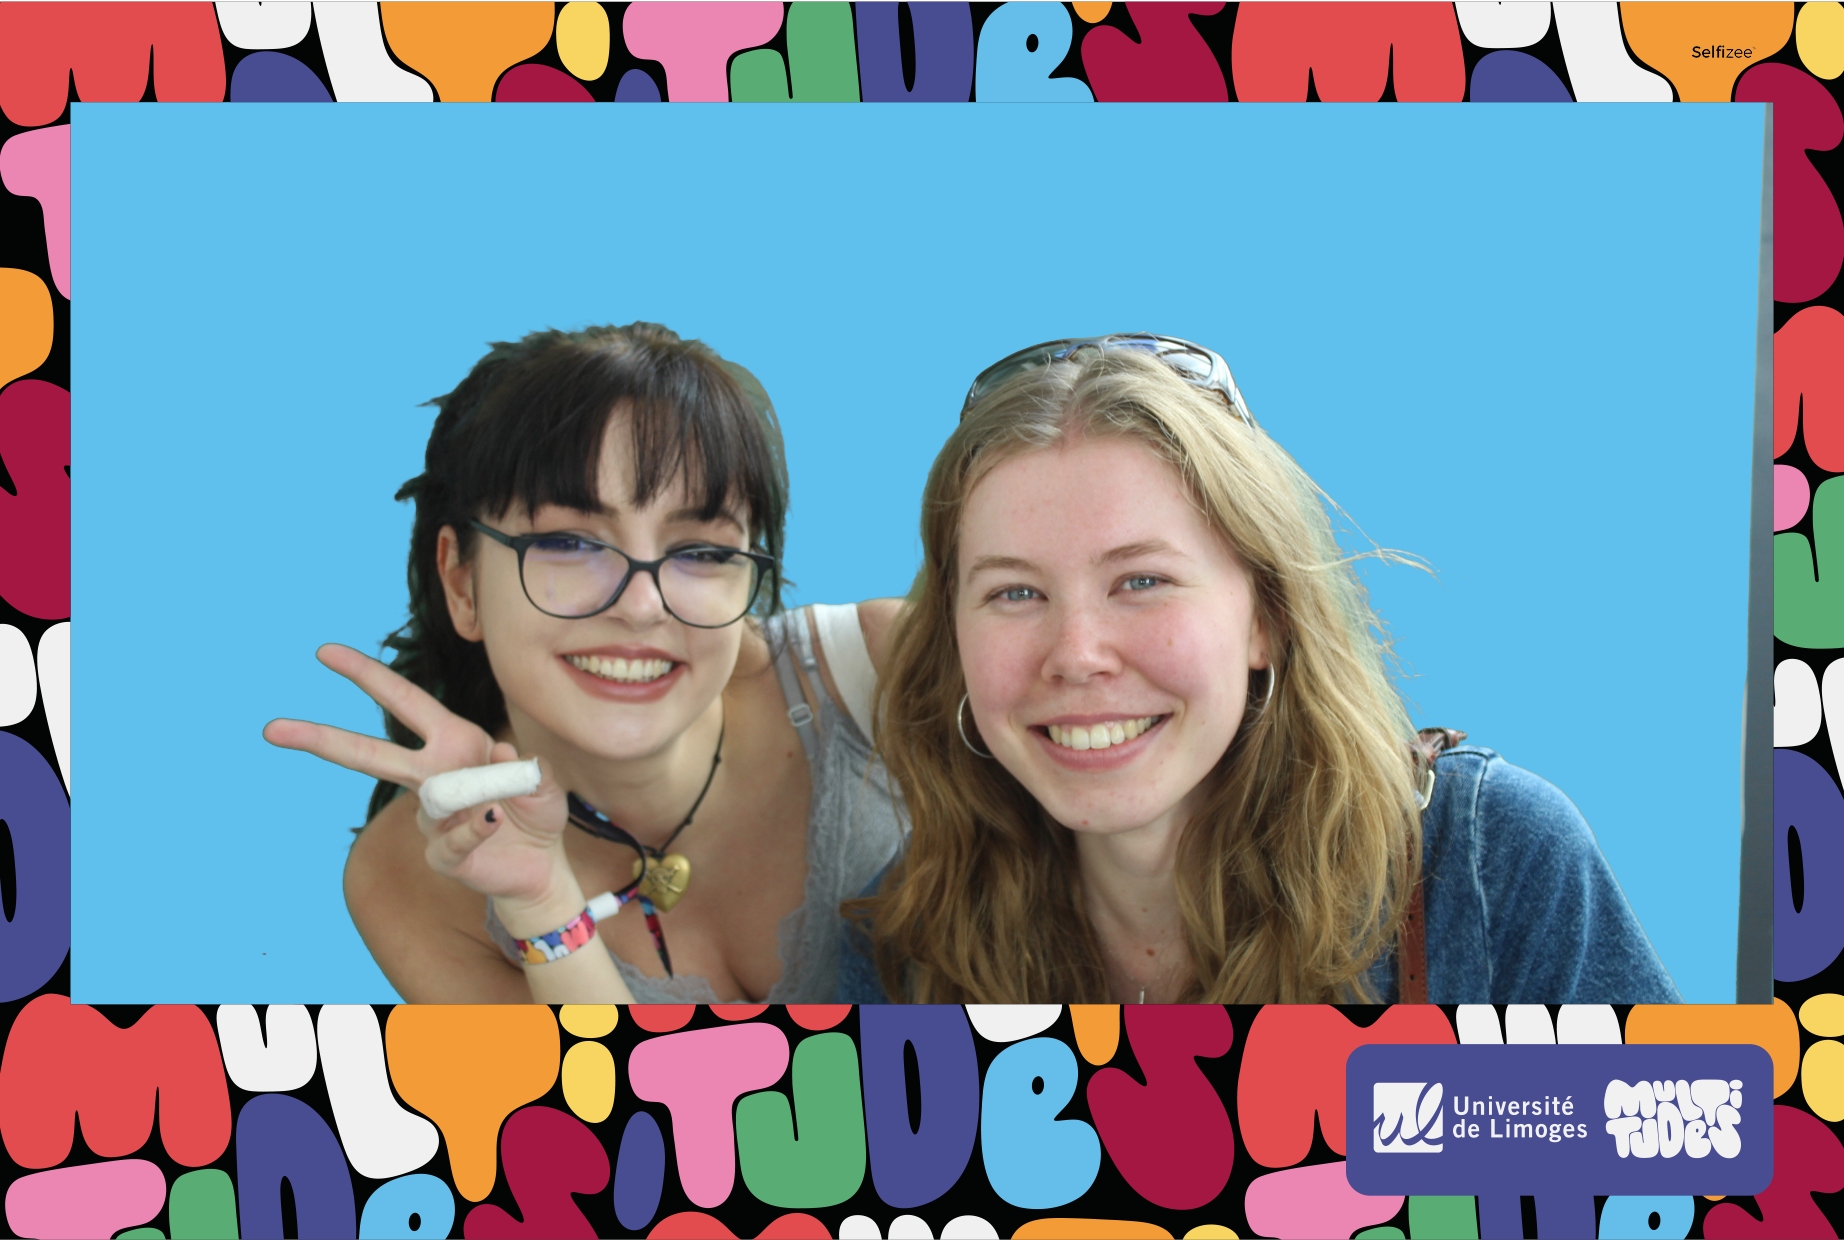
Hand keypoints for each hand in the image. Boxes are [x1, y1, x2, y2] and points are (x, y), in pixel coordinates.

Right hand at [263, 643, 571, 904]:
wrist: (540, 866)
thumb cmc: (534, 811)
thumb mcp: (539, 779)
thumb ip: (522, 765)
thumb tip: (496, 754)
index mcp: (453, 742)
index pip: (404, 702)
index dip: (367, 675)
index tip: (325, 652)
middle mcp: (433, 775)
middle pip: (370, 754)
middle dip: (322, 738)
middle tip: (273, 727)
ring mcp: (432, 817)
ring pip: (431, 802)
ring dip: (468, 802)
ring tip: (499, 807)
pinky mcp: (442, 855)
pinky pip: (449, 842)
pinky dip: (472, 831)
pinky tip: (491, 823)